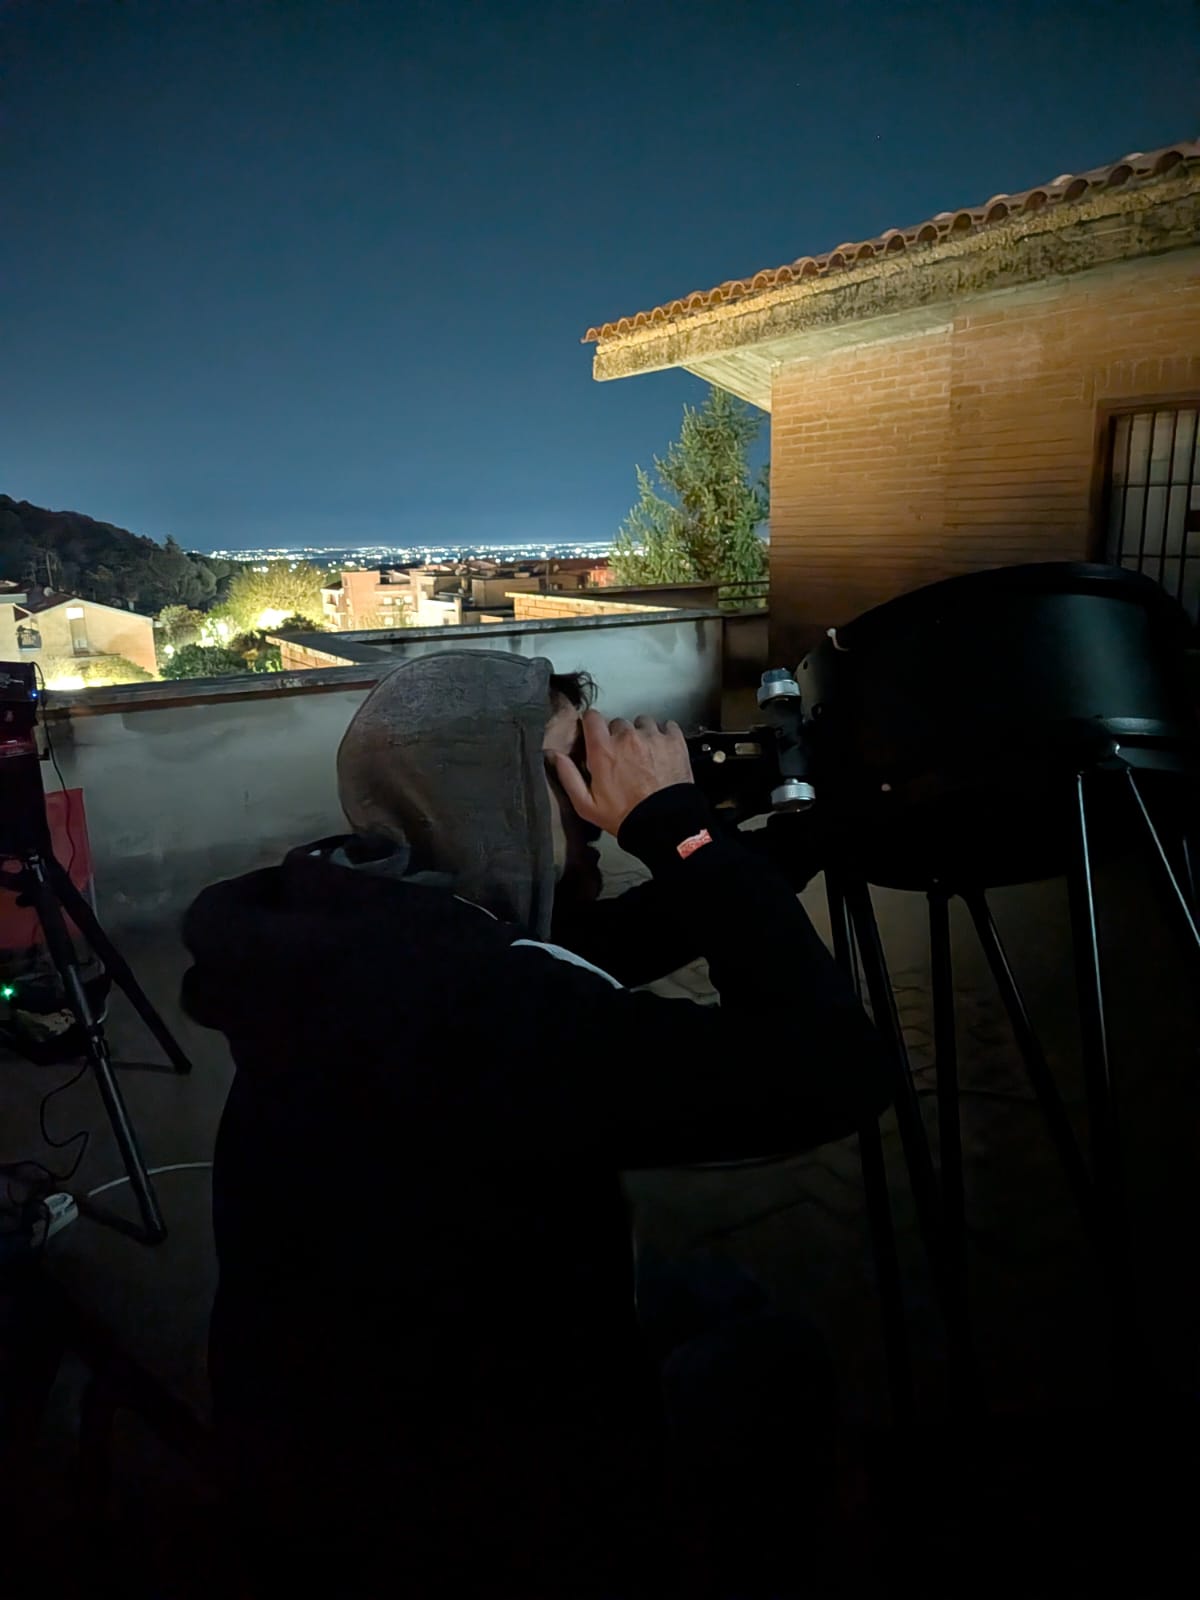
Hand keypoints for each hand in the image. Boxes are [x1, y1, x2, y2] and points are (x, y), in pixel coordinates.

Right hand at [551, 710, 692, 836]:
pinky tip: (662, 752)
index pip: (592, 716)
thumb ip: (568, 775)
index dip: (592, 724)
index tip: (595, 736)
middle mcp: (627, 736)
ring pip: (643, 723)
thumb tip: (553, 753)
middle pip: (618, 722)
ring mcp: (653, 736)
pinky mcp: (675, 741)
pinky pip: (667, 726)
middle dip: (618, 736)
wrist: (664, 824)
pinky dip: (664, 736)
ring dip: (642, 735)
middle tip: (623, 757)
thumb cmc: (623, 815)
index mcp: (603, 749)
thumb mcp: (586, 804)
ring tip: (645, 756)